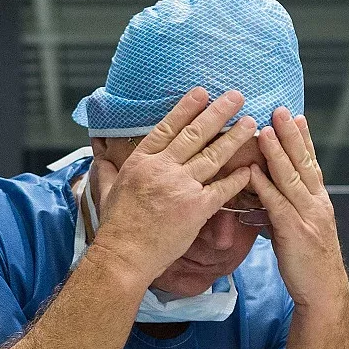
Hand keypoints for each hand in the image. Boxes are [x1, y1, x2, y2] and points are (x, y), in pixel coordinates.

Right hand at [90, 87, 255, 286]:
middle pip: (195, 134)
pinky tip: (250, 168)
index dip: (186, 108)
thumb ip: (105, 170)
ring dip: (233, 138)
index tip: (202, 93)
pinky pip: (222, 188)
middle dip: (217, 113)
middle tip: (236, 97)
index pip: (167, 127)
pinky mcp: (196, 208)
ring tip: (249, 124)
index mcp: (141, 161)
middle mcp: (162, 168)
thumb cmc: (116, 227)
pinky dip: (237, 178)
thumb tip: (99, 157)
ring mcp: (180, 186)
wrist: (125, 255)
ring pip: (212, 155)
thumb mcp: (104, 191)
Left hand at [249, 108, 348, 318]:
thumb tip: (264, 201)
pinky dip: (264, 186)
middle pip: (303, 163)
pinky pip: (276, 204)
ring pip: (291, 178)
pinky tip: (252, 171)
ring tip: (264, 130)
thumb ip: (285, 212)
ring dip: (277, 153)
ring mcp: (307, 217)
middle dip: (291, 135)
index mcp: (319, 203)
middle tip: (281, 110)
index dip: (303, 140)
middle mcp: (316, 204)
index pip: (311, 164)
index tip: (296, 117)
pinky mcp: (294, 232)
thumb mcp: (300, 232)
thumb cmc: (308, 265)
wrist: (323, 292)